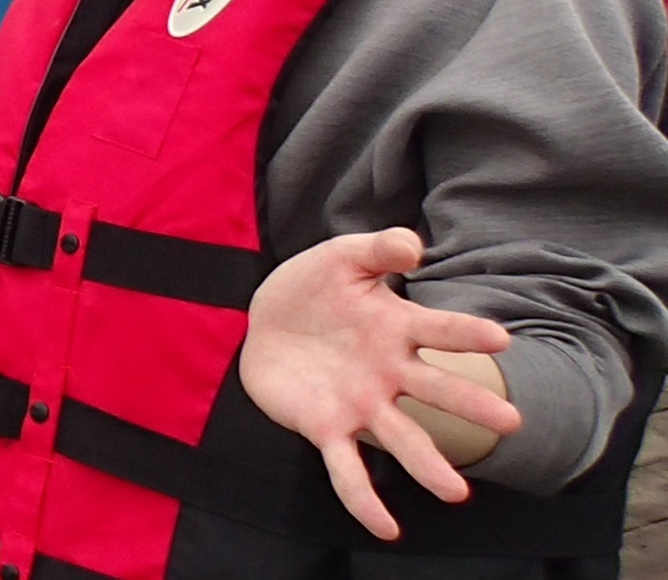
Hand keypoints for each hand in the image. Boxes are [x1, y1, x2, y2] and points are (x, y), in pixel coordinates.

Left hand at [240, 229, 520, 540]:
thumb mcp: (342, 258)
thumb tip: (413, 246)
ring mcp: (361, 403)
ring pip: (401, 437)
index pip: (439, 330)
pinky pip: (347, 469)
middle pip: (435, 390)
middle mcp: (388, 372)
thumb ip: (378, 249)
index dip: (468, 334)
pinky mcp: (326, 428)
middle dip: (469, 405)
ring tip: (456, 492)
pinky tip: (385, 529)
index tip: (501, 340)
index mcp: (396, 328)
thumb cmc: (315, 287)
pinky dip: (363, 499)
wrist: (265, 319)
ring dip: (428, 465)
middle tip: (510, 422)